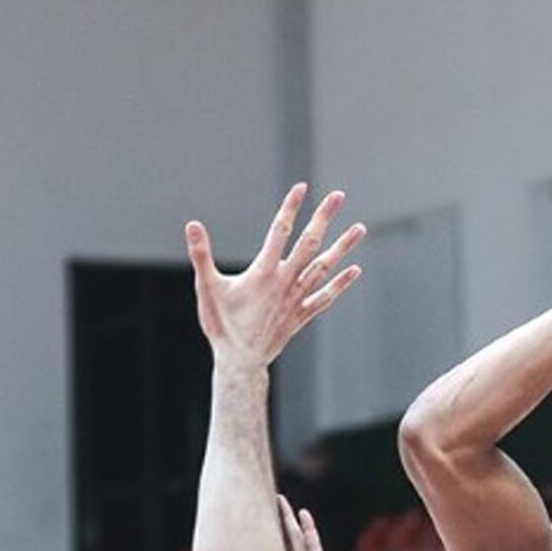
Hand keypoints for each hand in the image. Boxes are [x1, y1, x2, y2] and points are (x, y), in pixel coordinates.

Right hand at [186, 183, 363, 374]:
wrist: (240, 362)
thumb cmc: (222, 325)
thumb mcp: (207, 287)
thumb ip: (201, 254)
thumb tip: (192, 225)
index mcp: (263, 273)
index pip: (279, 232)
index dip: (290, 208)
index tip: (301, 188)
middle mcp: (285, 282)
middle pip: (309, 243)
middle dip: (323, 218)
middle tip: (338, 195)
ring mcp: (296, 299)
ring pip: (324, 268)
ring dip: (342, 247)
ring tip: (360, 228)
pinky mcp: (301, 316)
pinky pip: (325, 297)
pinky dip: (340, 284)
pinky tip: (355, 270)